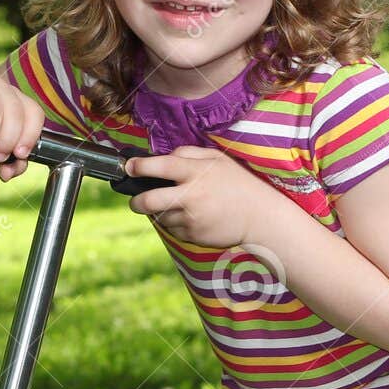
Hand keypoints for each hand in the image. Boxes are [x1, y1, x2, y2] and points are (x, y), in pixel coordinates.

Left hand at [122, 146, 287, 246]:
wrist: (259, 217)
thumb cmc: (238, 183)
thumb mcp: (218, 158)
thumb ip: (189, 153)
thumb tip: (164, 156)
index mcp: (195, 172)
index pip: (159, 166)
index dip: (139, 166)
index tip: (129, 167)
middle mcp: (190, 196)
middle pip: (148, 200)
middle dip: (135, 201)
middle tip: (136, 200)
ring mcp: (191, 219)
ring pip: (160, 217)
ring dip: (161, 212)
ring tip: (178, 206)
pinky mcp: (193, 235)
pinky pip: (173, 230)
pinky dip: (175, 223)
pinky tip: (191, 217)